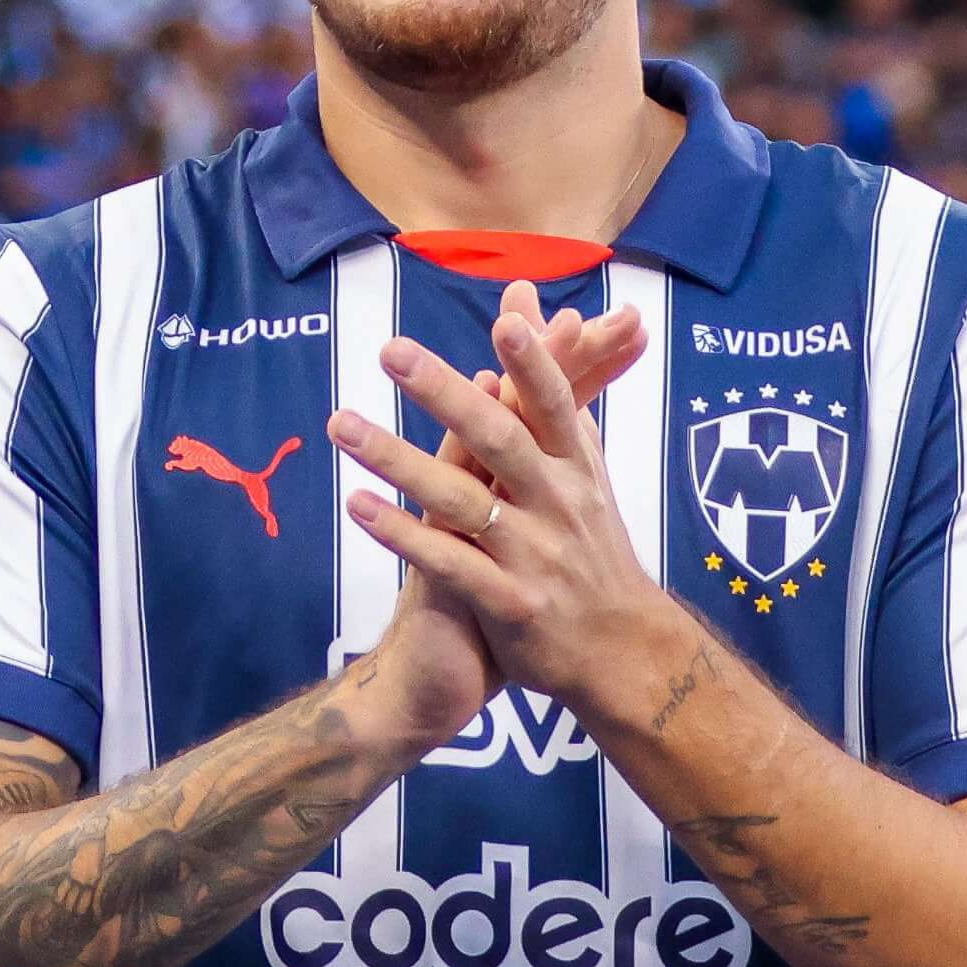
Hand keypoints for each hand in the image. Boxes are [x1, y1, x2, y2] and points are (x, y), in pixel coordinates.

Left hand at [334, 281, 682, 711]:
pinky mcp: (511, 604)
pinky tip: (359, 507)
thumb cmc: (593, 549)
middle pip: (500, 440)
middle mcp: (559, 505)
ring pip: (462, 500)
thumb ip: (554, 394)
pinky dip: (405, 534)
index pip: (556, 407)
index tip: (507, 319)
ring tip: (342, 425)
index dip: (535, 364)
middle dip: (444, 392)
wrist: (623, 652)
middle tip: (390, 351)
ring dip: (398, 459)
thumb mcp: (585, 470)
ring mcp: (534, 555)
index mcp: (577, 470)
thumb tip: (530, 314)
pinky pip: (450, 564)